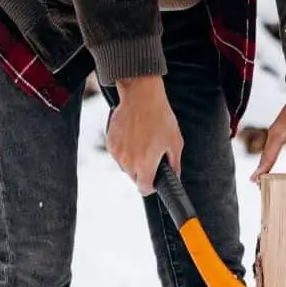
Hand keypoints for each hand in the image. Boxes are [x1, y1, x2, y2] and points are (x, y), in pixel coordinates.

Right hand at [106, 76, 182, 194]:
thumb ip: (175, 165)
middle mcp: (128, 161)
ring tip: (143, 142)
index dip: (151, 187)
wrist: (141, 97)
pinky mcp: (110, 143)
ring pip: (126, 166)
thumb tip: (175, 178)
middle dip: (144, 172)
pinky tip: (134, 137)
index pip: (144, 189)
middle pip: (135, 178)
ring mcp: (117, 152)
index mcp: (145, 164)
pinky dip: (125, 150)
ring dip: (133, 161)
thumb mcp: (175, 143)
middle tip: (152, 155)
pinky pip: (118, 155)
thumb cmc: (160, 118)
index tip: (155, 182)